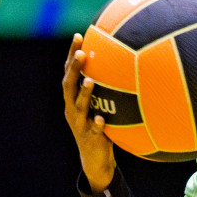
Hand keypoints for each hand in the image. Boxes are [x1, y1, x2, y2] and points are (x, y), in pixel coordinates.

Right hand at [61, 32, 115, 192]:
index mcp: (73, 99)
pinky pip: (93, 131)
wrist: (95, 160)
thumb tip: (127, 64)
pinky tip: (101, 119)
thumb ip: (108, 89)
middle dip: (74, 68)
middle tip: (82, 53)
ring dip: (84, 93)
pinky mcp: (89, 139)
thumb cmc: (101, 128)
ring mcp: (79, 124)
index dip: (72, 55)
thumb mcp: (102, 106)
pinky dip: (97, 125)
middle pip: (69, 85)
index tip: (78, 36)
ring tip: (90, 81)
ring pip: (79, 107)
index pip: (69, 73)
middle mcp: (72, 109)